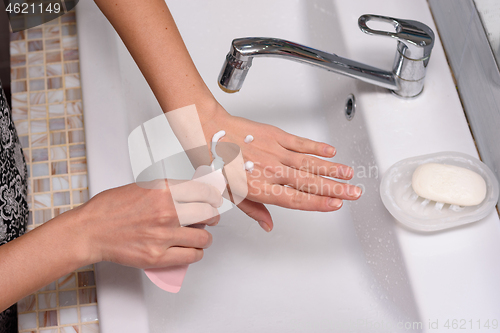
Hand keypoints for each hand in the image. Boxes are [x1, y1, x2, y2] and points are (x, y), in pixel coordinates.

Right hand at [74, 179, 221, 268]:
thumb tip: (190, 194)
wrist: (90, 230)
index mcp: (163, 191)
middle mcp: (167, 211)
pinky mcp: (158, 256)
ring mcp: (163, 235)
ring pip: (203, 238)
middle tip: (210, 218)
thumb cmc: (110, 209)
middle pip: (208, 214)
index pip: (204, 192)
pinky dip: (195, 253)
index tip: (215, 201)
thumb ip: (168, 191)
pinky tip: (191, 250)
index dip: (214, 197)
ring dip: (205, 237)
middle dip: (212, 216)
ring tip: (200, 236)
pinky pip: (191, 256)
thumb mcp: (142, 187)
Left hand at [200, 105, 361, 231]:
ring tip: (349, 174)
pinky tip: (331, 151)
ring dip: (332, 169)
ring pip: (310, 163)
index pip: (296, 200)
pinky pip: (301, 143)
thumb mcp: (230, 195)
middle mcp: (271, 171)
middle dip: (335, 189)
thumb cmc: (215, 163)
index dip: (319, 203)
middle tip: (354, 192)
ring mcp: (275, 152)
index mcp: (260, 188)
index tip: (336, 205)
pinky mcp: (275, 135)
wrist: (207, 131)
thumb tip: (268, 226)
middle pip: (309, 183)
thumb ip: (253, 210)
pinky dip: (317, 147)